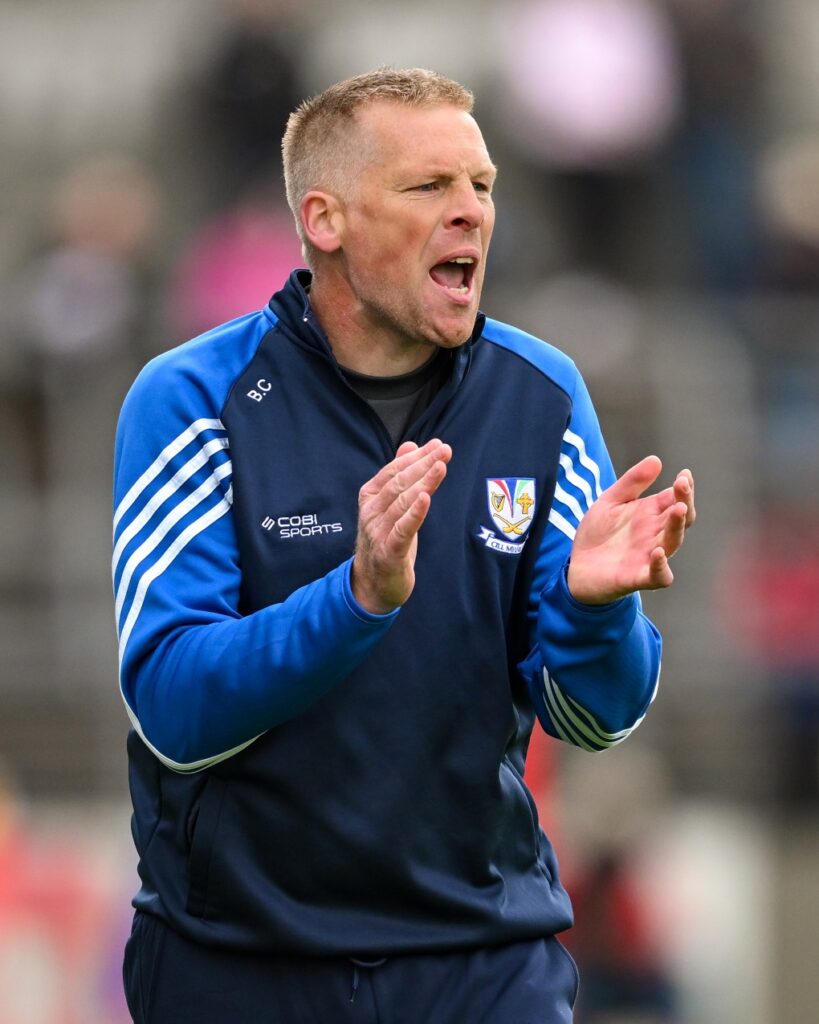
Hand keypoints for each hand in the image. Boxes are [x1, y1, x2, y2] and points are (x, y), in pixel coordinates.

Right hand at [351, 438, 452, 614]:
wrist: (374, 583)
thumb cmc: (386, 540)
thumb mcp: (392, 506)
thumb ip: (399, 475)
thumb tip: (410, 445)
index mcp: (370, 497)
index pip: (394, 470)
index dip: (416, 457)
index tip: (438, 445)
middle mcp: (371, 512)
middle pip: (399, 483)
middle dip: (423, 465)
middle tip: (445, 451)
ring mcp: (377, 532)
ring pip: (402, 502)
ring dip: (423, 483)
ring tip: (441, 467)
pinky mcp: (388, 552)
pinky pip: (403, 530)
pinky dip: (414, 513)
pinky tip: (426, 498)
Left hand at [567, 456, 695, 604]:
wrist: (576, 568)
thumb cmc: (597, 534)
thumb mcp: (610, 502)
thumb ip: (631, 483)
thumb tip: (656, 459)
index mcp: (651, 514)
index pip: (675, 498)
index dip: (683, 487)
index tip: (684, 474)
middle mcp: (655, 534)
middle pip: (681, 518)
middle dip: (685, 500)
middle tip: (683, 484)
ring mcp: (649, 556)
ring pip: (673, 542)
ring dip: (678, 526)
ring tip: (679, 508)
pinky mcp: (638, 577)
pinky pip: (659, 576)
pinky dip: (661, 566)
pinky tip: (657, 552)